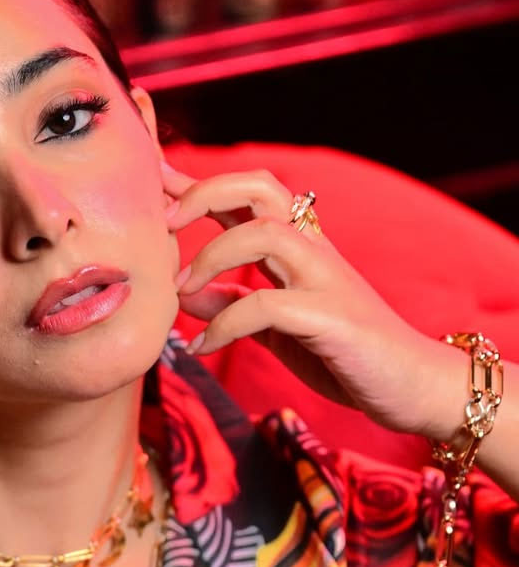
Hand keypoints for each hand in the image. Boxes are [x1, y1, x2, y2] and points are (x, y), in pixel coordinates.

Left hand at [161, 160, 466, 439]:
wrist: (413, 385)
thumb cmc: (344, 353)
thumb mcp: (275, 327)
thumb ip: (232, 303)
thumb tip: (181, 291)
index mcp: (298, 247)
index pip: (247, 194)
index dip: (197, 183)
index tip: (154, 180)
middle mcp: (313, 250)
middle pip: (260, 187)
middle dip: (205, 193)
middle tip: (163, 224)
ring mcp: (325, 279)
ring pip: (265, 232)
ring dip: (211, 256)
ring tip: (179, 290)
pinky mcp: (332, 317)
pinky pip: (267, 305)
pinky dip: (224, 324)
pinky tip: (201, 348)